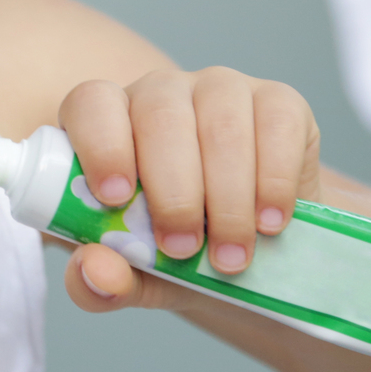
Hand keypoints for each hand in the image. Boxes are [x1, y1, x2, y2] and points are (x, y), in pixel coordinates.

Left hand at [54, 68, 319, 313]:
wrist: (255, 254)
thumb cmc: (179, 252)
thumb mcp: (136, 276)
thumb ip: (101, 281)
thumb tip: (94, 272)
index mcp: (108, 121)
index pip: (92, 104)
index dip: (102, 145)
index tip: (116, 199)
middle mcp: (161, 93)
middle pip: (159, 117)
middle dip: (173, 192)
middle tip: (182, 249)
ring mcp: (220, 89)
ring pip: (221, 125)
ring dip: (226, 199)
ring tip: (230, 256)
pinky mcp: (278, 101)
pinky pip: (276, 124)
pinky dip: (273, 180)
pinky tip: (269, 222)